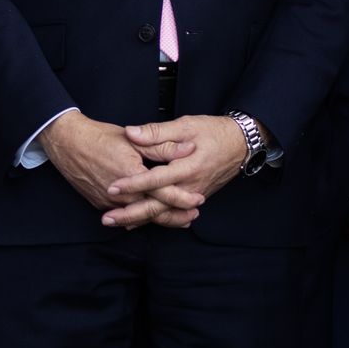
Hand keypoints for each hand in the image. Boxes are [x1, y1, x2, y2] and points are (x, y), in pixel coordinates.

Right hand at [42, 113, 196, 229]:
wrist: (68, 143)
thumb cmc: (99, 137)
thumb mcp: (134, 139)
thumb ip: (162, 146)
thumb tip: (188, 148)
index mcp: (132, 176)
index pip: (163, 193)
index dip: (183, 197)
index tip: (198, 199)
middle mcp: (121, 194)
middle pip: (153, 212)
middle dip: (175, 216)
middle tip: (192, 216)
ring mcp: (109, 202)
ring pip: (139, 217)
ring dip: (159, 219)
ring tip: (178, 219)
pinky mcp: (100, 203)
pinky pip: (124, 215)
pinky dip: (139, 217)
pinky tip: (149, 216)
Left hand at [104, 115, 251, 227]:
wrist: (241, 144)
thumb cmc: (213, 132)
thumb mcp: (186, 125)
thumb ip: (157, 132)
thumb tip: (132, 133)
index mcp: (187, 167)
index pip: (155, 180)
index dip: (133, 184)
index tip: (112, 187)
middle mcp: (190, 186)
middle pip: (158, 206)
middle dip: (132, 214)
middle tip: (107, 219)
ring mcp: (194, 195)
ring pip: (164, 212)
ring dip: (140, 219)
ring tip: (117, 222)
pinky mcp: (195, 197)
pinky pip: (172, 212)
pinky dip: (155, 218)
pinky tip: (138, 221)